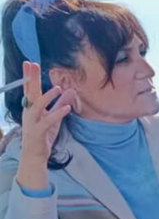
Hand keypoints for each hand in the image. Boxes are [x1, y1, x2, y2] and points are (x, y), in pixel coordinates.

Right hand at [17, 61, 75, 190]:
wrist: (35, 155)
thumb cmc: (43, 134)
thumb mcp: (54, 117)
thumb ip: (60, 104)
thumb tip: (69, 90)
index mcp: (32, 108)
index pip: (30, 89)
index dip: (30, 76)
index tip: (30, 63)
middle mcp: (29, 113)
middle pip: (30, 93)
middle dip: (31, 79)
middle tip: (32, 65)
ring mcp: (32, 122)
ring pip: (37, 106)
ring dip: (47, 96)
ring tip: (57, 88)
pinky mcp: (38, 132)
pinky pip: (48, 121)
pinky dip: (57, 113)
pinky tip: (67, 108)